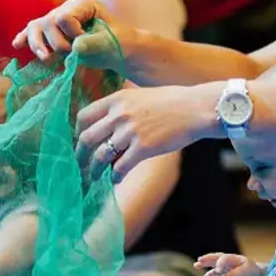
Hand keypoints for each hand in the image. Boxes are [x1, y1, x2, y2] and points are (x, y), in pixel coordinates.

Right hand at [12, 0, 136, 71]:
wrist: (120, 51)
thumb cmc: (119, 43)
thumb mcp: (112, 42)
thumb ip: (95, 43)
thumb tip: (76, 47)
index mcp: (83, 4)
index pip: (64, 17)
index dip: (73, 34)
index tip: (88, 43)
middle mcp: (67, 8)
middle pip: (48, 23)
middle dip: (58, 43)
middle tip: (74, 54)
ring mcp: (57, 19)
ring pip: (37, 27)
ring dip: (38, 44)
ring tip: (46, 58)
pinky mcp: (53, 33)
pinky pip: (34, 32)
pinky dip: (26, 39)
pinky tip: (17, 45)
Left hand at [76, 84, 218, 181]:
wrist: (197, 109)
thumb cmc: (175, 101)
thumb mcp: (143, 95)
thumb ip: (124, 106)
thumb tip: (111, 123)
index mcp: (117, 99)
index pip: (84, 116)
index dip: (77, 132)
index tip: (80, 142)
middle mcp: (119, 114)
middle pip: (87, 138)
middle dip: (80, 156)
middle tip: (80, 166)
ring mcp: (130, 132)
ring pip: (101, 156)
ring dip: (94, 170)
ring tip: (94, 177)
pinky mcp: (144, 147)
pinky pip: (120, 166)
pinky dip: (115, 176)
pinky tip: (115, 180)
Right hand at [195, 253, 262, 275]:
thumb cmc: (252, 273)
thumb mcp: (245, 274)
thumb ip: (234, 275)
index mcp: (236, 259)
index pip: (225, 259)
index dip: (221, 264)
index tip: (218, 271)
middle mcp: (231, 261)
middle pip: (217, 257)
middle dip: (209, 259)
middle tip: (200, 260)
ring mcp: (228, 266)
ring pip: (215, 263)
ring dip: (206, 263)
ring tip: (196, 265)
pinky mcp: (226, 273)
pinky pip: (216, 272)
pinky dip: (210, 274)